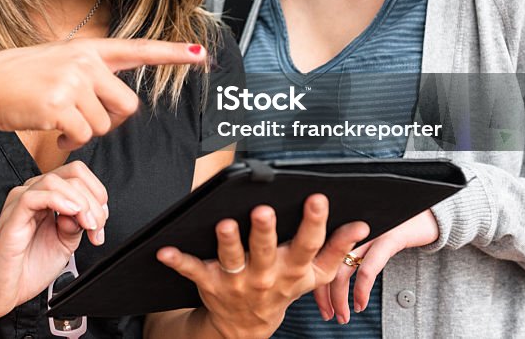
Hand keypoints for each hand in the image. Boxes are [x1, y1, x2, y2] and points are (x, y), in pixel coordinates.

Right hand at [0, 38, 206, 149]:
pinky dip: (72, 143)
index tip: (201, 53)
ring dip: (86, 134)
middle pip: (127, 106)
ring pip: (105, 125)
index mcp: (89, 49)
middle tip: (84, 122)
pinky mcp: (61, 105)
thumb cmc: (23, 81)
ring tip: (62, 124)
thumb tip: (120, 107)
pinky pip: (84, 137)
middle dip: (110, 122)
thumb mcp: (61, 64)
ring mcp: (73, 81)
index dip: (173, 53)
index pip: (139, 49)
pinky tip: (55, 135)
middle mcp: (85, 61)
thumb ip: (92, 75)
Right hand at [0, 161, 108, 321]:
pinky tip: (72, 215)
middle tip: (97, 229)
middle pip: (72, 175)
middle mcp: (32, 193)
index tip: (102, 222)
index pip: (77, 174)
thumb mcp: (64, 243)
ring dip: (81, 202)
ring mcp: (20, 202)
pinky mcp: (12, 217)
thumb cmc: (27, 268)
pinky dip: (60, 201)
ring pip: (55, 181)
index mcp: (46, 196)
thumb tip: (85, 211)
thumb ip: (76, 223)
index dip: (97, 193)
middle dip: (94, 202)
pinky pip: (35, 196)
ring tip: (88, 226)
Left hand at [156, 195, 369, 338]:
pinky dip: (177, 261)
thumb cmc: (282, 288)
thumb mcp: (314, 276)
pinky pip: (191, 270)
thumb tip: (362, 225)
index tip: (317, 198)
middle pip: (267, 250)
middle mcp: (265, 275)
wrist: (247, 326)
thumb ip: (337, 250)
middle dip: (265, 231)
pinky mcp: (210, 282)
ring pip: (232, 258)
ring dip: (227, 241)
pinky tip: (163, 250)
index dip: (315, 223)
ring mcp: (237, 280)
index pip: (309, 245)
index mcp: (293, 269)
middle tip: (264, 210)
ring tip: (224, 224)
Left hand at [313, 208, 438, 323]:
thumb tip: (337, 274)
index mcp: (344, 226)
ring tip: (343, 316)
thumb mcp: (373, 235)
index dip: (317, 282)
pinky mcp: (387, 238)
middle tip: (328, 315)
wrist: (432, 213)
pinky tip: (360, 303)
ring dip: (340, 298)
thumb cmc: (400, 224)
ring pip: (343, 269)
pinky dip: (362, 289)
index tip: (322, 304)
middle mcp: (352, 227)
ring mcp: (369, 232)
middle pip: (327, 263)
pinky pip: (368, 268)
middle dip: (325, 295)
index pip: (320, 255)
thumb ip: (356, 247)